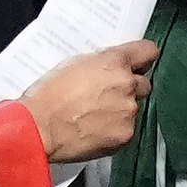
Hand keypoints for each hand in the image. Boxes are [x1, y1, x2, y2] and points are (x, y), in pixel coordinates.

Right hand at [21, 40, 156, 163]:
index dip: (142, 59)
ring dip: (120, 112)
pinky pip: (126, 130)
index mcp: (114, 62)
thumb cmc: (48, 95)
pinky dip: (114, 131)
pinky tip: (95, 131)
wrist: (38, 128)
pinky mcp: (125, 135)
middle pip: (143, 84)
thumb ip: (101, 64)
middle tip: (109, 96)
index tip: (139, 64)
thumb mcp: (74, 64)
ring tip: (95, 117)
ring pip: (133, 109)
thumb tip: (111, 68)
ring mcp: (128, 111)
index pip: (148, 51)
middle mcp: (127, 84)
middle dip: (130, 89)